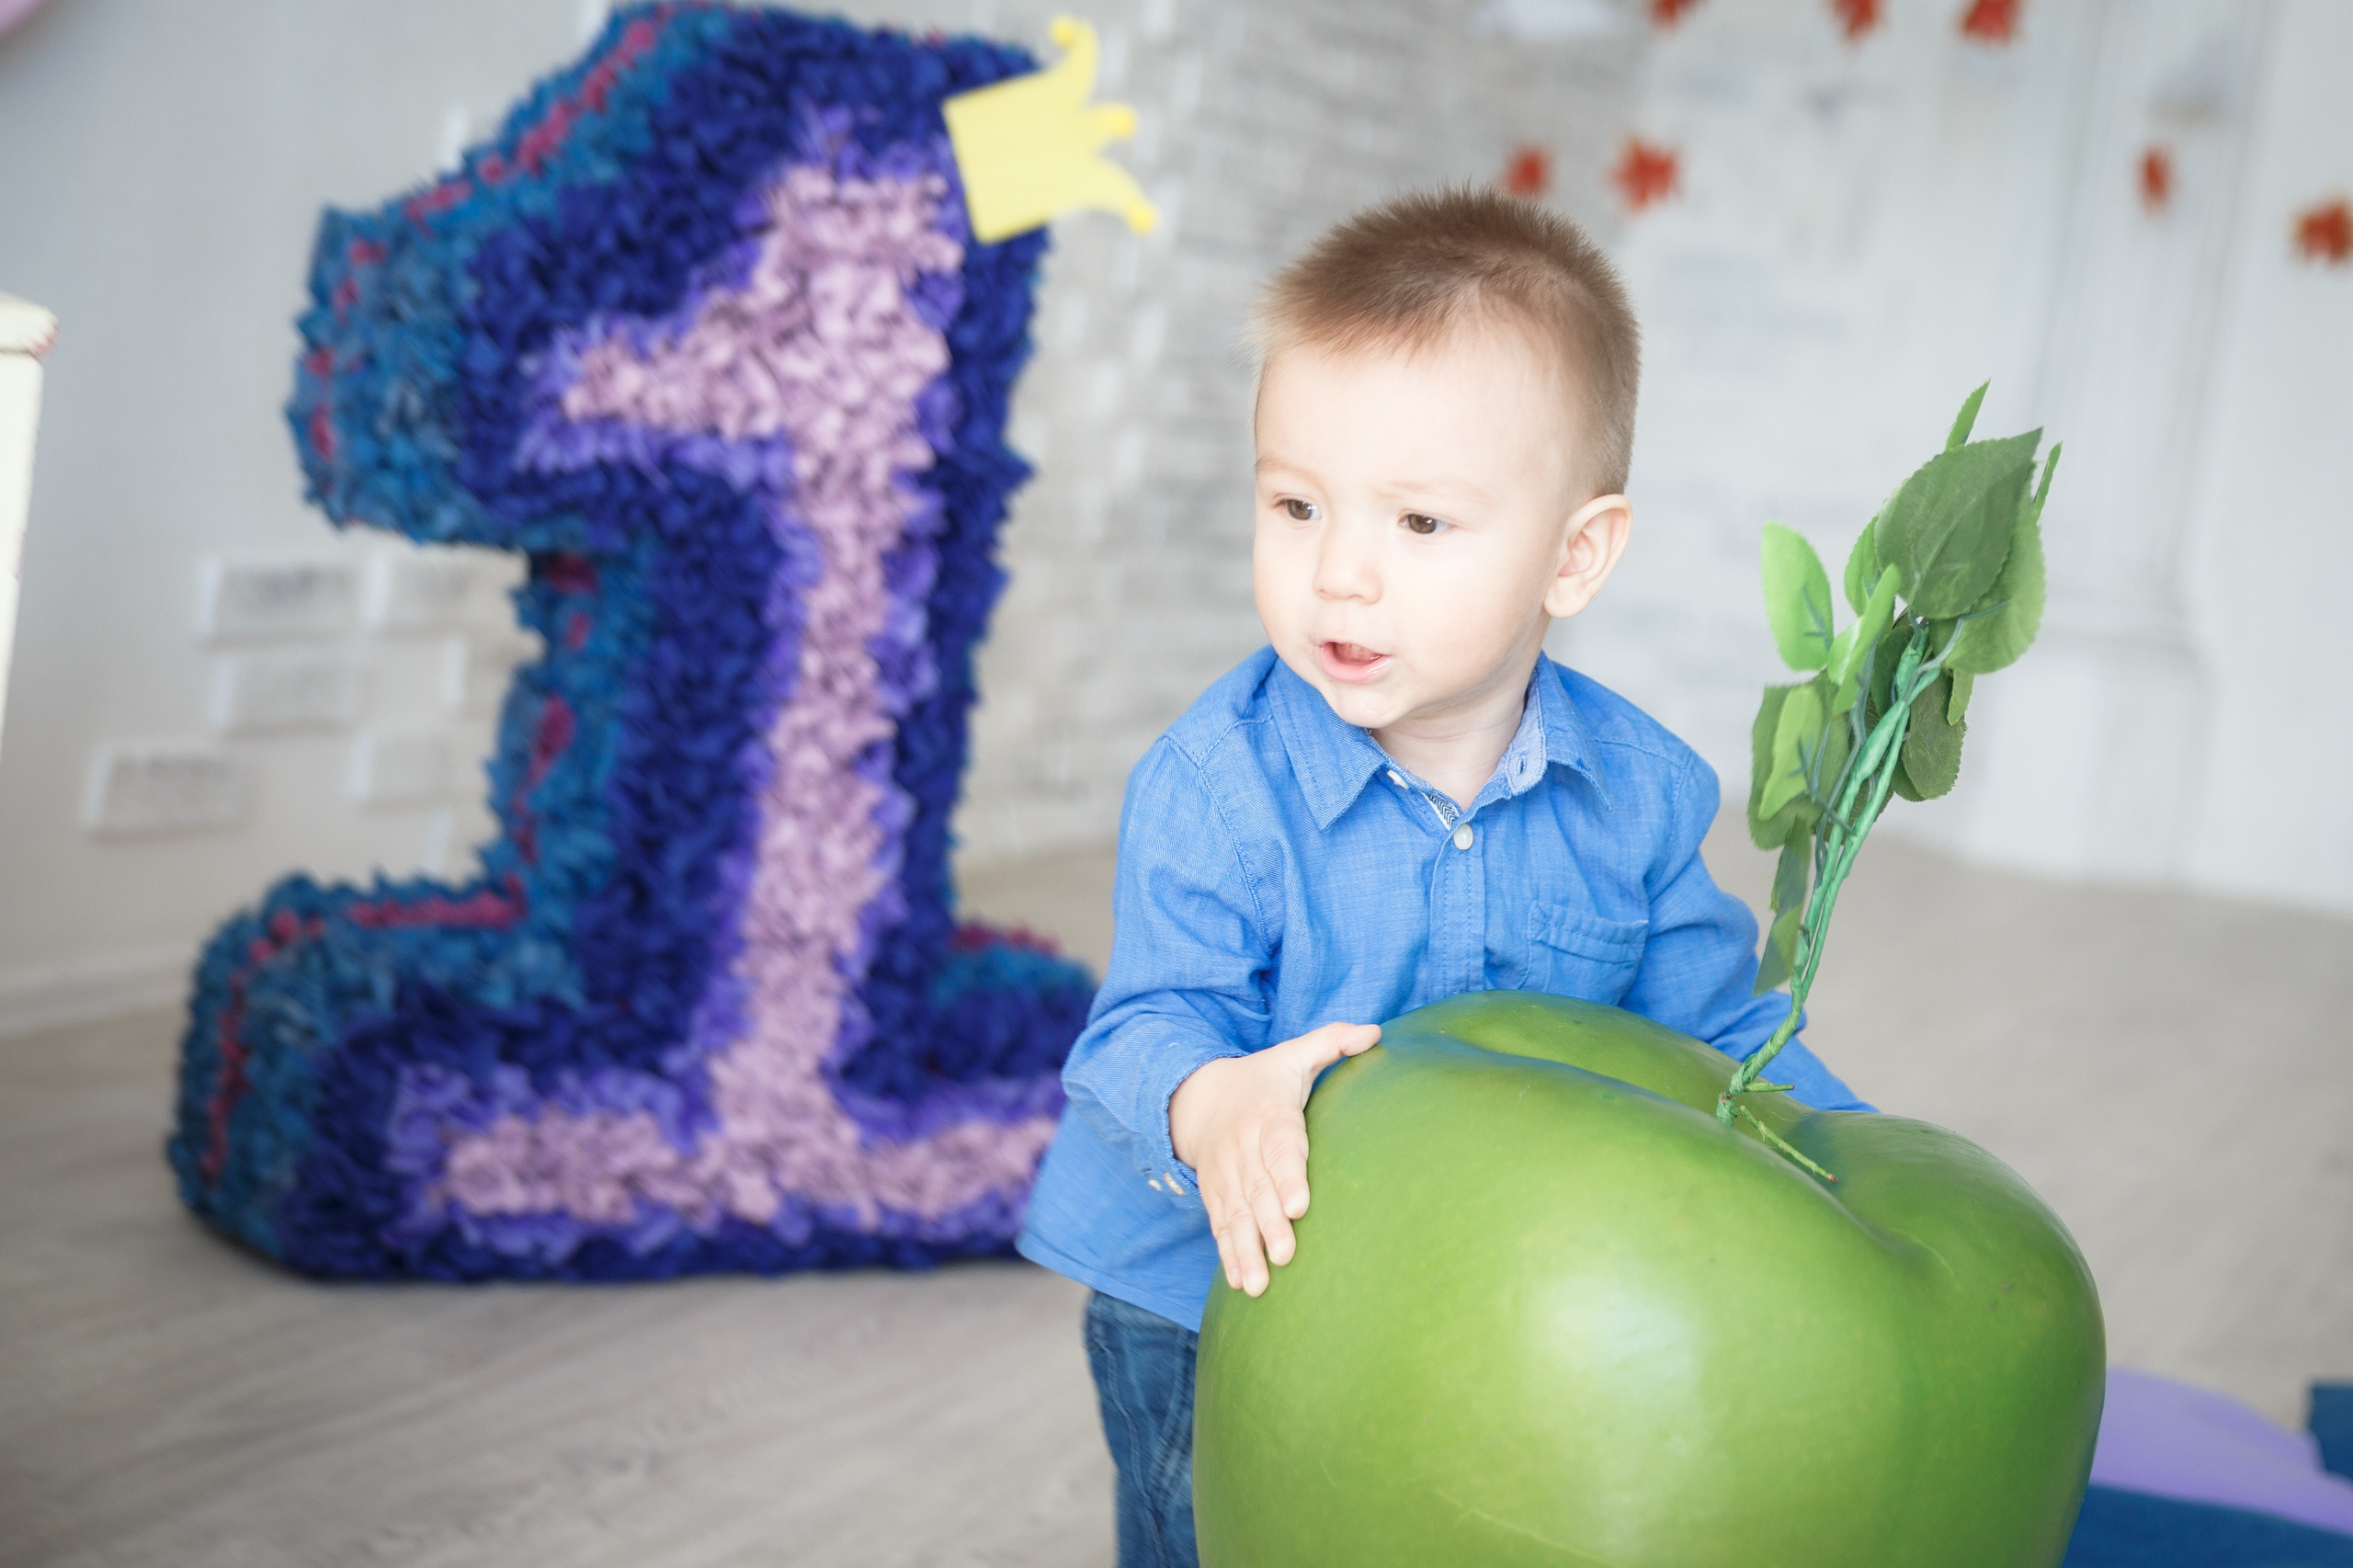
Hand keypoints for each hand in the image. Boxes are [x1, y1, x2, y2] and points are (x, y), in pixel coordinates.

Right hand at [1169, 1021, 1380, 1296]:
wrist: (1196, 1097)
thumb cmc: (1262, 1080)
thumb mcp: (1293, 1054)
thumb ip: (1332, 1041)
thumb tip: (1374, 1032)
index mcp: (1268, 1115)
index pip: (1279, 1146)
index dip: (1287, 1176)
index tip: (1298, 1205)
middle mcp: (1243, 1149)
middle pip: (1256, 1189)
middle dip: (1269, 1224)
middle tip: (1286, 1253)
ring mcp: (1226, 1176)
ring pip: (1235, 1215)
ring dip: (1246, 1250)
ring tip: (1259, 1283)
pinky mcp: (1214, 1195)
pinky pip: (1220, 1227)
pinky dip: (1229, 1255)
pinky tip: (1240, 1283)